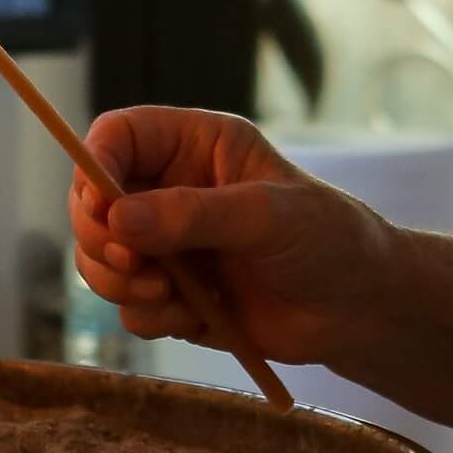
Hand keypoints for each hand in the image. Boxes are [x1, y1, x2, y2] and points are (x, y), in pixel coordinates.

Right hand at [69, 107, 397, 373]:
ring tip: (169, 295)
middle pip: (91, 202)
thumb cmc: (329, 240)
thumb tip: (118, 219)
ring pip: (100, 259)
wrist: (361, 311)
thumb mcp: (268, 216)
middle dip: (102, 239)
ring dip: (121, 283)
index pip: (119, 136)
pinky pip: (128, 305)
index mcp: (194, 147)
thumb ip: (193, 214)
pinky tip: (194, 315)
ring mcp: (166, 245)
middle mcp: (170, 190)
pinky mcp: (170, 294)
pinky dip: (150, 316)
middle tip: (133, 264)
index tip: (100, 208)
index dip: (95, 165)